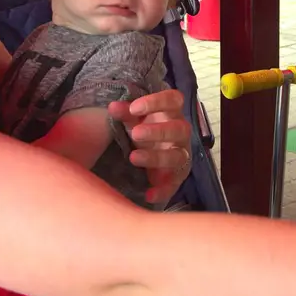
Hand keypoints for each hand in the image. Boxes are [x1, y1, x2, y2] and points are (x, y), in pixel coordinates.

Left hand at [109, 89, 191, 203]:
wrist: (154, 157)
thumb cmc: (146, 130)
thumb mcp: (135, 120)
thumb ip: (126, 113)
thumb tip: (113, 107)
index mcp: (171, 113)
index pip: (173, 100)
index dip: (157, 102)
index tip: (135, 108)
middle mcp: (181, 133)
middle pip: (179, 129)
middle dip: (158, 132)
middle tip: (136, 134)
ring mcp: (182, 155)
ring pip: (178, 156)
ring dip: (157, 157)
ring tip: (134, 157)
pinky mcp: (177, 176)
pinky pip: (174, 185)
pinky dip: (162, 191)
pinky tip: (149, 195)